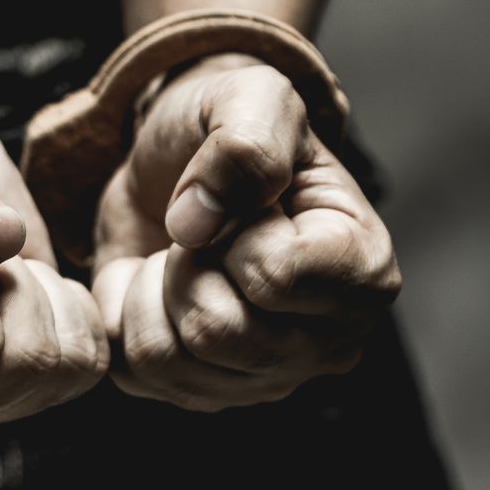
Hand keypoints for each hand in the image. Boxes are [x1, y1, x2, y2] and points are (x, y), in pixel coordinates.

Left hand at [91, 55, 399, 411]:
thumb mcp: (252, 97)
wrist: (182, 161)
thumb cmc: (233, 128)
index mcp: (364, 273)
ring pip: (167, 360)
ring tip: (181, 253)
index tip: (245, 205)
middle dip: (185, 262)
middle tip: (203, 229)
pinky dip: (125, 313)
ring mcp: (264, 379)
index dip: (235, 230)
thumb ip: (245, 145)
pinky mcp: (200, 392)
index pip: (273, 278)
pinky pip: (131, 370)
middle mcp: (327, 344)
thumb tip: (196, 222)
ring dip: (151, 289)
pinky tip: (157, 283)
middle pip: (217, 331)